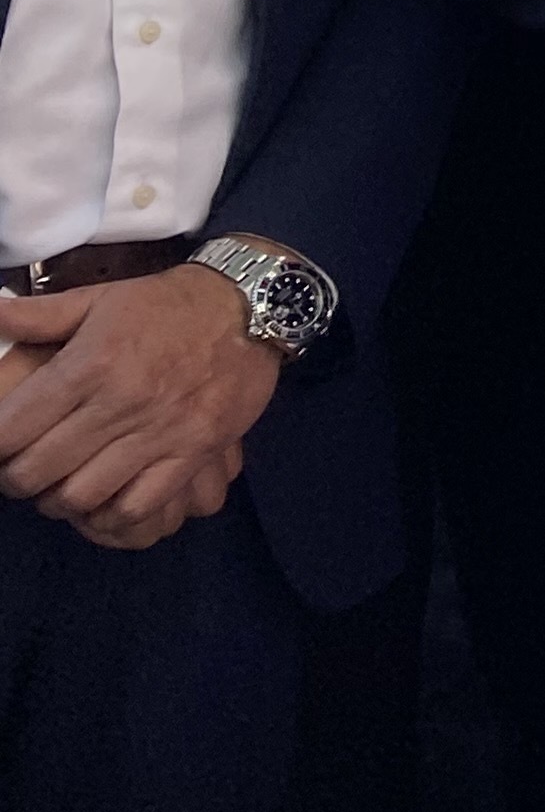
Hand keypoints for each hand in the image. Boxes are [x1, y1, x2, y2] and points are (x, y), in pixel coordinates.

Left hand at [0, 267, 280, 549]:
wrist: (252, 305)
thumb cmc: (167, 304)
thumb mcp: (101, 298)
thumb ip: (39, 315)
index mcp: (89, 363)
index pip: (10, 430)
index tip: (0, 443)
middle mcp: (120, 402)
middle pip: (37, 471)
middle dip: (16, 478)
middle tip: (23, 469)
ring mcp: (160, 431)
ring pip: (81, 495)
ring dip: (58, 500)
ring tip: (59, 486)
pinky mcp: (194, 451)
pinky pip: (138, 505)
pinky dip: (110, 514)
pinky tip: (104, 499)